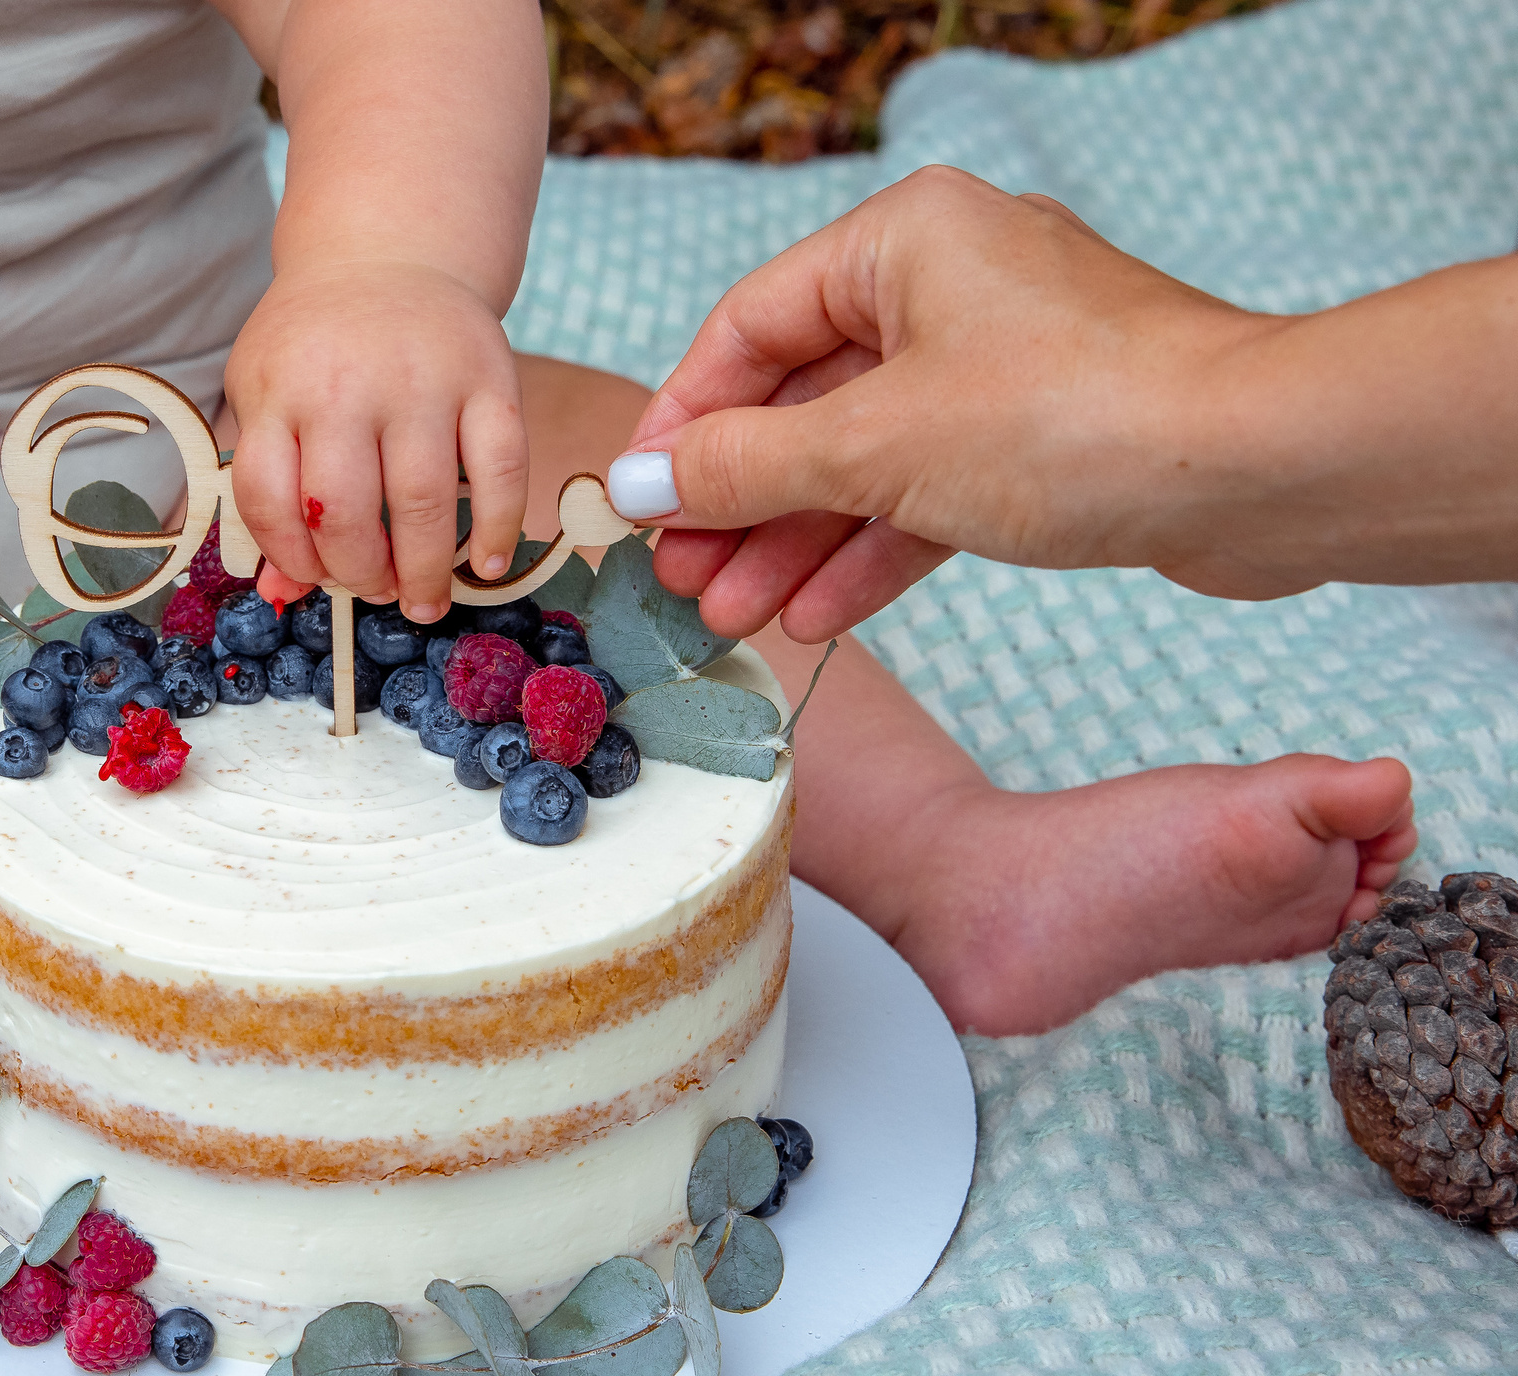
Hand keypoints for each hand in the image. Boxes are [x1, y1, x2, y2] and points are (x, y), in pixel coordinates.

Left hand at [225, 259, 526, 622]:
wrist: (385, 253)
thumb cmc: (316, 347)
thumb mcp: (266, 397)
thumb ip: (269, 488)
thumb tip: (281, 591)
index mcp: (278, 390)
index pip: (269, 499)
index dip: (292, 557)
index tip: (315, 578)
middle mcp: (345, 384)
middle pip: (344, 511)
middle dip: (360, 574)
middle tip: (376, 590)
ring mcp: (421, 379)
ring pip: (422, 502)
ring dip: (425, 570)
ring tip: (424, 599)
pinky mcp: (489, 377)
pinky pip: (500, 470)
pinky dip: (497, 528)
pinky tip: (487, 564)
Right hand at [618, 166, 1267, 641]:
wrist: (1260, 468)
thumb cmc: (1076, 419)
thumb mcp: (874, 446)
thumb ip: (745, 467)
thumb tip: (639, 482)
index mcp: (903, 239)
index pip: (748, 327)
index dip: (683, 422)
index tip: (634, 502)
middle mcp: (951, 283)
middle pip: (803, 398)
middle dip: (738, 501)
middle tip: (678, 578)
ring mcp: (1002, 362)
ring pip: (863, 455)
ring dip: (794, 540)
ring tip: (732, 617)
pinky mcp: (1044, 436)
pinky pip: (928, 489)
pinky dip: (871, 548)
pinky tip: (815, 613)